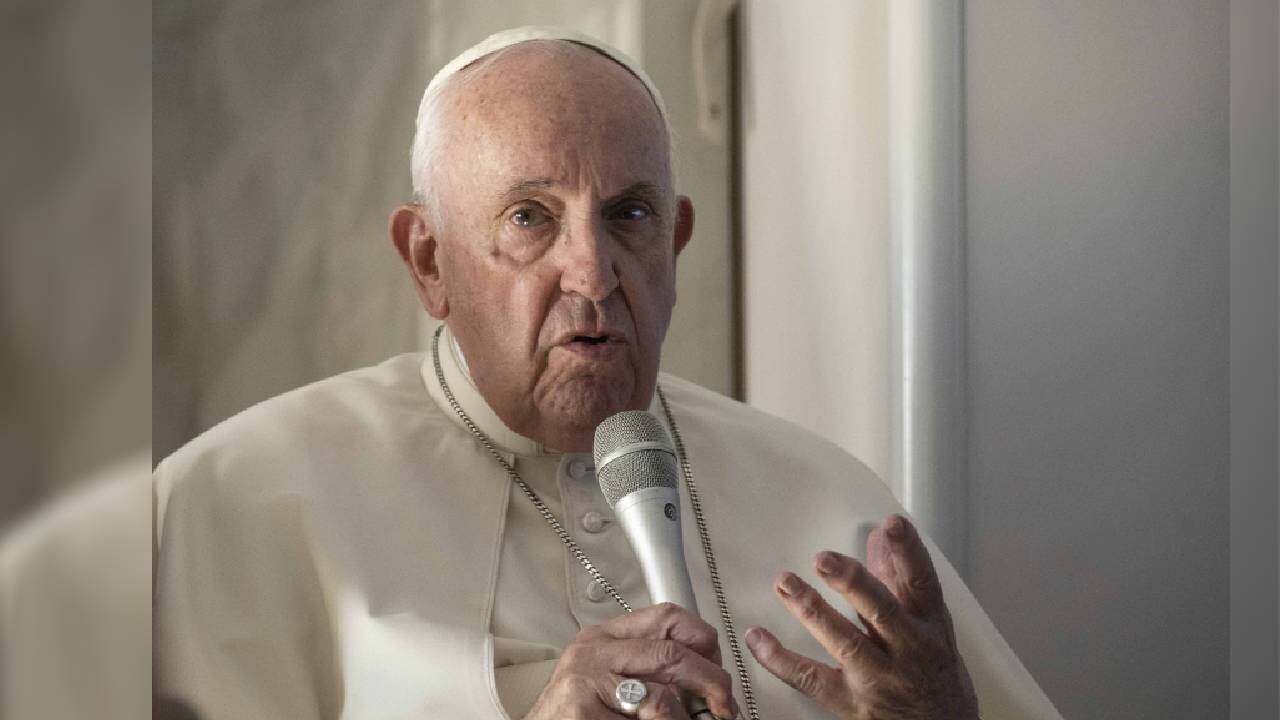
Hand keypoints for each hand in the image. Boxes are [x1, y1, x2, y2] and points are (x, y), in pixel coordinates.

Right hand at [525, 602, 739, 719]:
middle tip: (724, 707)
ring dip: (686, 719)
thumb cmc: (576, 714)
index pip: (667, 616)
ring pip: (662, 697)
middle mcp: (593, 651)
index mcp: (604, 636)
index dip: (703, 639)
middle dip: (711, 682)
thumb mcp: (611, 679)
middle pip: (671, 653)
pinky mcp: (581, 710)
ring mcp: (585, 680)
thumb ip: (650, 670)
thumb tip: (709, 683)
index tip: (718, 665)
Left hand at [745, 515, 978, 718]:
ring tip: (785, 582)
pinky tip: (757, 637)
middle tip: (824, 559)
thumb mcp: (928, 624)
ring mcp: (880, 680)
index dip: (910, 552)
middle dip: (854, 584)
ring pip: (846, 643)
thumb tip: (878, 536)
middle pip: (882, 612)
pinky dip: (780, 660)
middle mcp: (909, 651)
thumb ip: (898, 579)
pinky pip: (811, 680)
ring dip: (813, 611)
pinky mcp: (852, 705)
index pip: (922, 582)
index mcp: (929, 624)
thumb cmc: (934, 672)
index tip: (892, 524)